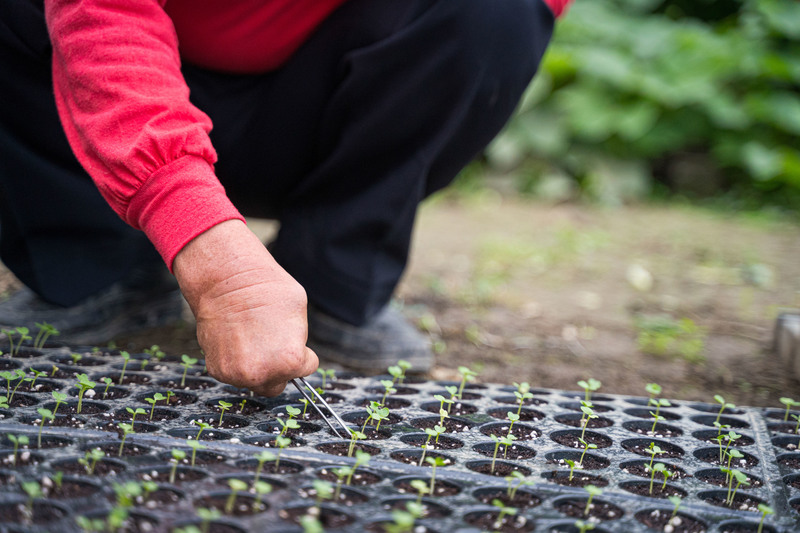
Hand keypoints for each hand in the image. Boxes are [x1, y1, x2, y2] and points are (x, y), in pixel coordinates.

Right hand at [173, 220, 317, 395]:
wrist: (226, 281)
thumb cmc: (266, 290)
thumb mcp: (300, 312)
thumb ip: (299, 342)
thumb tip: (297, 355)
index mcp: (289, 361)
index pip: (306, 368)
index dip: (303, 354)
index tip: (293, 340)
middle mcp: (262, 374)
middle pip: (278, 385)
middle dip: (279, 370)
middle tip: (274, 347)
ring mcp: (237, 375)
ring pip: (254, 381)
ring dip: (257, 367)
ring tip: (253, 338)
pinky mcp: (217, 370)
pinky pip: (234, 374)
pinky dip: (237, 362)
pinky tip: (237, 340)